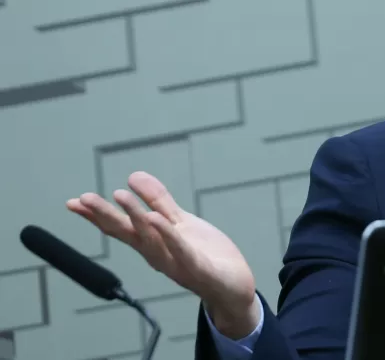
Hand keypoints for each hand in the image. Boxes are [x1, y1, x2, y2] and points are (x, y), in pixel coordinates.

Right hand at [67, 171, 259, 338]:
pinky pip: (182, 251)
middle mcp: (158, 253)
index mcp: (152, 242)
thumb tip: (133, 175)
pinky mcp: (200, 268)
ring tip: (120, 195)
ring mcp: (177, 262)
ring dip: (135, 217)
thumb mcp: (180, 221)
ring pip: (152, 239)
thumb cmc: (204, 253)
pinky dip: (169, 237)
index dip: (97, 215)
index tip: (74, 201)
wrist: (233, 286)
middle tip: (85, 198)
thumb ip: (158, 200)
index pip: (121, 226)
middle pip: (129, 232)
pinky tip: (158, 219)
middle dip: (106, 216)